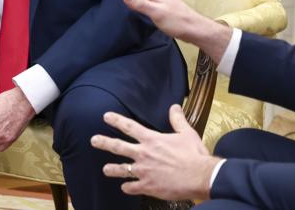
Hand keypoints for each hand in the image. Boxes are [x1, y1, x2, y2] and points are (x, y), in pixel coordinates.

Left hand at [90, 104, 219, 200]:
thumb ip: (177, 120)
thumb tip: (174, 107)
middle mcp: (143, 154)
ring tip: (105, 169)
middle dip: (104, 142)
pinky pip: (132, 187)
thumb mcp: (186, 133)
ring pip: (121, 169)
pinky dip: (128, 188)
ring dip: (112, 169)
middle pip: (118, 146)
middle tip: (93, 140)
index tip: (106, 116)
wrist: (200, 177)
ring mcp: (144, 171)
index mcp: (152, 140)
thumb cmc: (194, 155)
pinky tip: (125, 188)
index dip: (116, 120)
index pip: (129, 127)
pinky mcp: (148, 186)